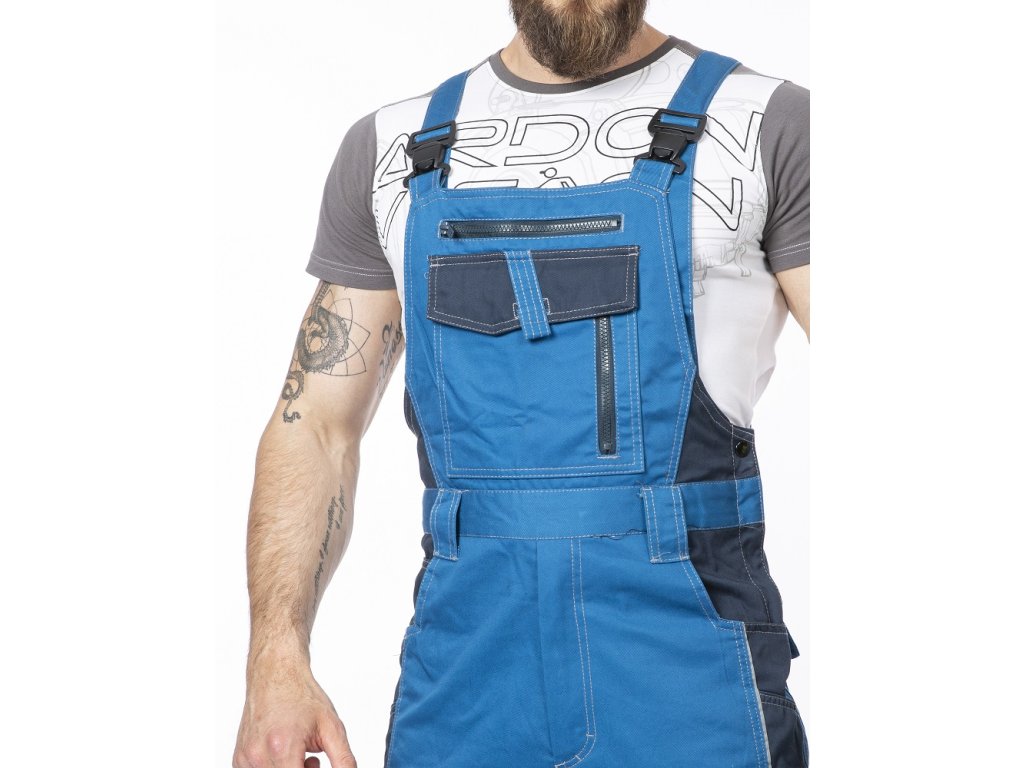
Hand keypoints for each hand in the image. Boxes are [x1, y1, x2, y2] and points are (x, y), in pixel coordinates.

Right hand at [233, 664, 355, 767]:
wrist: (275, 674)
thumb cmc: (301, 696)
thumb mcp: (332, 727)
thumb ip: (343, 760)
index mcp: (282, 746)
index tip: (318, 766)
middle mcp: (259, 754)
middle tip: (313, 762)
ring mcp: (245, 758)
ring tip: (299, 753)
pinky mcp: (239, 759)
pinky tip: (283, 753)